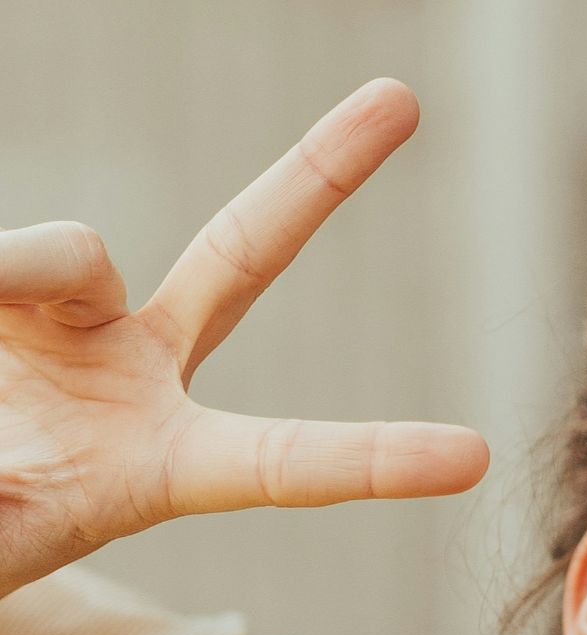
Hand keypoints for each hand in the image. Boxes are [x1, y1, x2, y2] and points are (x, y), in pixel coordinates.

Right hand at [0, 77, 487, 595]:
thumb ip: (4, 518)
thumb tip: (12, 459)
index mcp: (160, 469)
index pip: (283, 464)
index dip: (371, 462)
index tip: (474, 457)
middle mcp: (139, 376)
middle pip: (244, 256)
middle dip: (318, 175)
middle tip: (400, 98)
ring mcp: (79, 320)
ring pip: (70, 253)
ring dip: (9, 275)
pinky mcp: (14, 284)